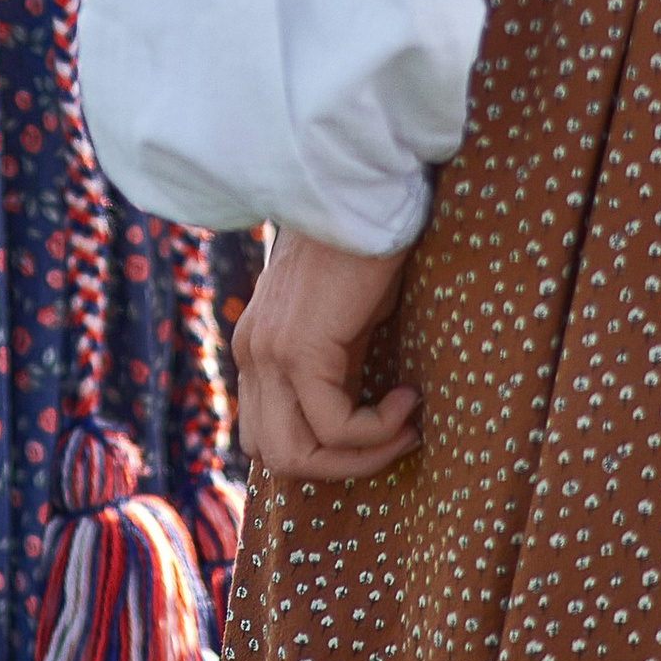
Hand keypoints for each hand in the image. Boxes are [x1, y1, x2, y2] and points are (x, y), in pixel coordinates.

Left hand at [232, 226, 420, 481]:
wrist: (362, 194)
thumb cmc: (364, 250)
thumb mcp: (342, 322)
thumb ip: (334, 366)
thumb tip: (360, 420)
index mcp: (256, 350)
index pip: (268, 436)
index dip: (326, 451)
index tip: (380, 428)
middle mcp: (251, 355)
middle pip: (277, 457)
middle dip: (342, 466)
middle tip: (396, 439)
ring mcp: (268, 353)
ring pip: (296, 455)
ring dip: (360, 456)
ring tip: (406, 426)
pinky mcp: (298, 348)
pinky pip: (334, 425)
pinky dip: (377, 429)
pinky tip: (409, 399)